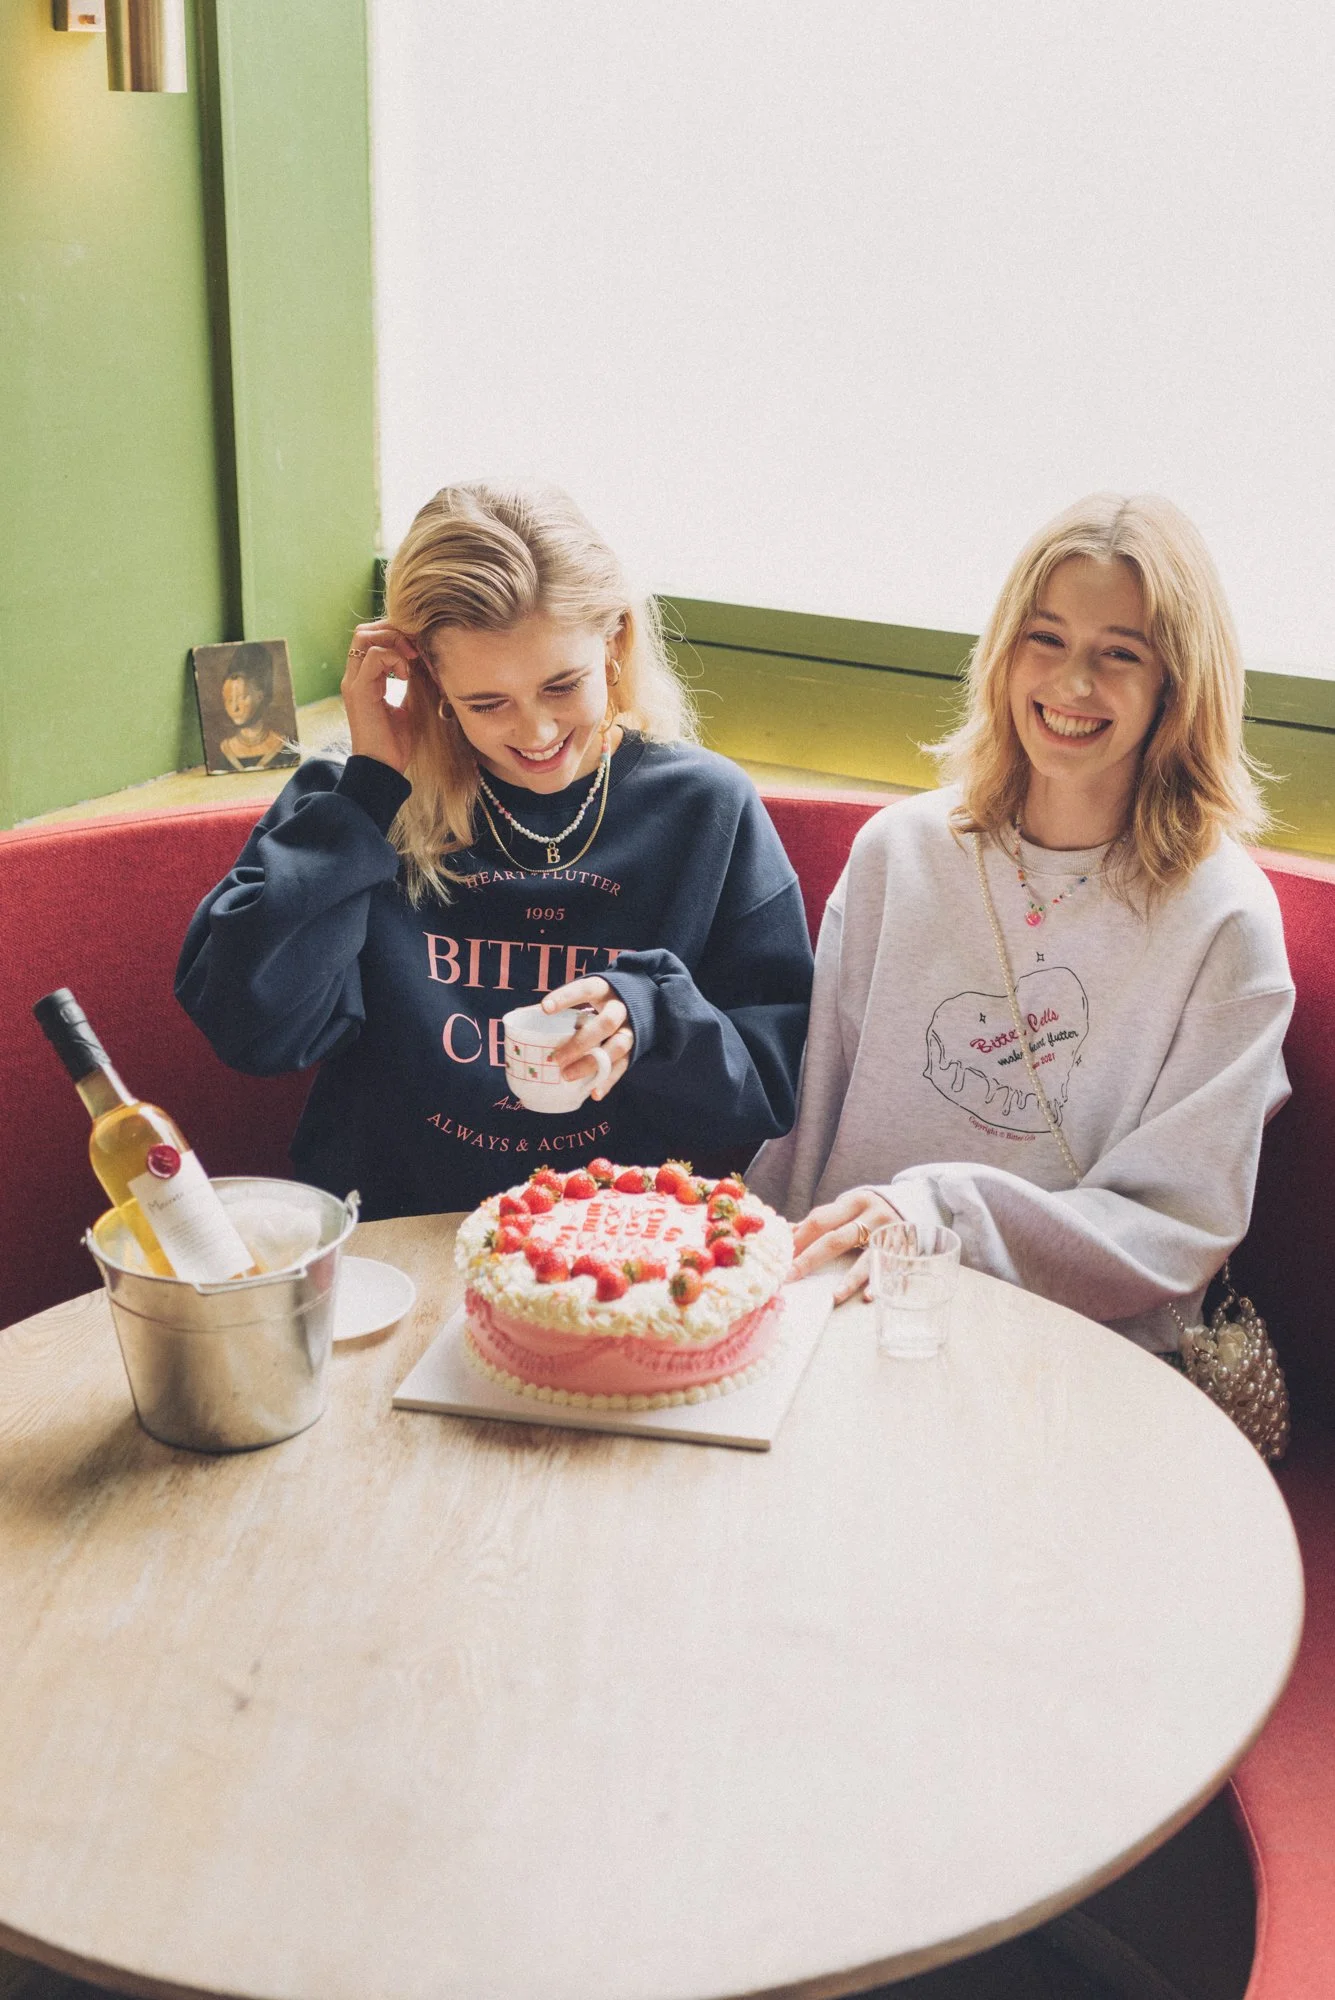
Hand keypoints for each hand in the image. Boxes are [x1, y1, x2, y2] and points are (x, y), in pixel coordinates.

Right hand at [342, 621, 421, 774]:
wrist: (383, 769)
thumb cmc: (396, 744)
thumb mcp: (409, 706)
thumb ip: (413, 683)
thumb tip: (427, 663)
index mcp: (364, 680)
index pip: (371, 639)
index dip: (395, 635)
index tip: (418, 649)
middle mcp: (355, 677)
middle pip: (365, 631)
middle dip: (393, 631)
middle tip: (415, 648)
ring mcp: (354, 682)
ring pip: (365, 636)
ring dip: (394, 640)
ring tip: (412, 658)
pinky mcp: (359, 691)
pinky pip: (373, 656)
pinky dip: (394, 657)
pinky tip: (406, 674)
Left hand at [542, 978, 632, 1100]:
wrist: (642, 1003)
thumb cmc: (600, 1002)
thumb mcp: (587, 996)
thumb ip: (564, 1007)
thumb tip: (522, 1019)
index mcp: (603, 990)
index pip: (585, 989)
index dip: (566, 998)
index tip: (544, 1008)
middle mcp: (620, 1009)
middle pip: (606, 1023)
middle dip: (581, 1042)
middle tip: (556, 1058)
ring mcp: (630, 1029)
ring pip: (617, 1046)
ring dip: (592, 1063)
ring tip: (567, 1076)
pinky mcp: (634, 1049)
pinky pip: (623, 1066)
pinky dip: (608, 1081)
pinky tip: (593, 1093)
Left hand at [790, 1187, 901, 1304]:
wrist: (917, 1202)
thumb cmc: (872, 1209)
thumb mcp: (849, 1207)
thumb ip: (824, 1220)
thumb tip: (788, 1232)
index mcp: (854, 1203)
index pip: (820, 1220)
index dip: (799, 1239)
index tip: (781, 1256)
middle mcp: (872, 1216)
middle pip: (836, 1239)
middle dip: (811, 1259)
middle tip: (790, 1276)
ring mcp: (889, 1235)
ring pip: (866, 1258)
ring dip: (849, 1278)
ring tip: (834, 1296)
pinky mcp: (904, 1251)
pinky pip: (889, 1270)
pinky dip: (878, 1283)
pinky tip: (868, 1297)